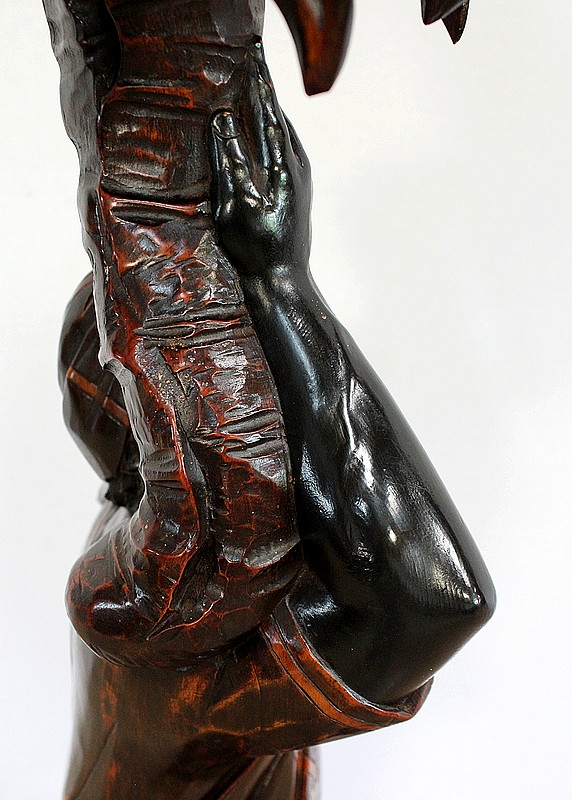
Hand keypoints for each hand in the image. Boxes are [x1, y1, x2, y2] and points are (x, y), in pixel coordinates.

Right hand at [209, 43, 311, 275]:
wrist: (281, 281)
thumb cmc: (256, 247)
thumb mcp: (237, 203)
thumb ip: (231, 159)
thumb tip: (223, 119)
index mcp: (284, 166)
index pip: (268, 112)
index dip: (258, 82)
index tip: (250, 54)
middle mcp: (297, 167)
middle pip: (278, 117)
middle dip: (264, 88)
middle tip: (253, 60)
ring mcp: (300, 179)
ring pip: (283, 133)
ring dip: (269, 109)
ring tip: (257, 87)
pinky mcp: (297, 190)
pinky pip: (284, 149)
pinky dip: (272, 131)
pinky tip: (263, 132)